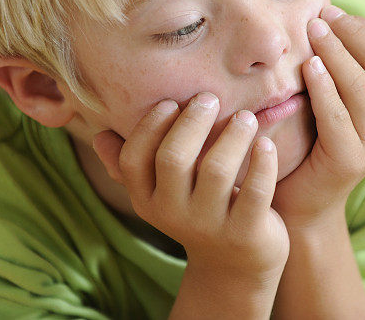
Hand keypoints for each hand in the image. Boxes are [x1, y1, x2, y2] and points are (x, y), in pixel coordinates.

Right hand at [92, 93, 289, 278]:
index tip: (172, 102)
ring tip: (245, 117)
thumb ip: (133, 165)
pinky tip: (265, 143)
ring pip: (217, 170)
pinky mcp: (246, 233)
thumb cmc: (197, 211)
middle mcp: (173, 215)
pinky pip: (255, 190)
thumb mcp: (162, 194)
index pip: (134, 160)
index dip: (150, 127)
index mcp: (148, 201)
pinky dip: (261, 161)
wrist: (235, 266)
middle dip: (192, 122)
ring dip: (232, 135)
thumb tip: (98, 135)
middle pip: (173, 159)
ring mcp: (210, 226)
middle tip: (210, 98)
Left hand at [271, 4, 364, 231]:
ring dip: (337, 52)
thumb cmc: (307, 142)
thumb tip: (321, 17)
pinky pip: (339, 115)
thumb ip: (333, 68)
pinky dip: (325, 87)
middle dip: (352, 33)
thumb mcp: (327, 99)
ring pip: (362, 85)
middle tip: (321, 17)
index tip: (333, 12)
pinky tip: (309, 67)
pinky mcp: (349, 160)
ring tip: (313, 31)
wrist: (299, 202)